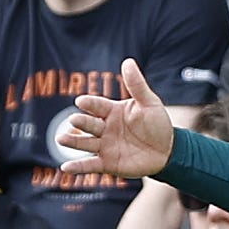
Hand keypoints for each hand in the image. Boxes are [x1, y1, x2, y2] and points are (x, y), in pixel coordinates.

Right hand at [55, 58, 176, 181]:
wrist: (167, 151)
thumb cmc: (157, 124)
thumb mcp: (149, 102)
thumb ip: (137, 85)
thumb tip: (128, 61)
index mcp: (112, 111)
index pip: (97, 105)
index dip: (90, 104)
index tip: (80, 101)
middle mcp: (105, 128)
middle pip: (89, 124)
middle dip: (81, 122)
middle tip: (73, 120)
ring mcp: (105, 146)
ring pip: (85, 143)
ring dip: (73, 141)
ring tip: (60, 138)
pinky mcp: (107, 163)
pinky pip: (90, 165)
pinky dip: (78, 167)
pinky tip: (65, 167)